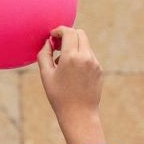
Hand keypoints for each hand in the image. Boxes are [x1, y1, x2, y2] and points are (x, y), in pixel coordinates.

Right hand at [37, 27, 104, 143]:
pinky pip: (89, 55)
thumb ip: (44, 54)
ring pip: (85, 44)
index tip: (51, 35)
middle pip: (80, 33)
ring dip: (73, 46)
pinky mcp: (99, 69)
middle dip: (68, 35)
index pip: (69, 32)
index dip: (59, 30)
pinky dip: (79, 56)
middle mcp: (86, 57)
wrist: (79, 113)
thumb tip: (47, 43)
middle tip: (57, 45)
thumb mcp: (45, 74)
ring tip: (62, 62)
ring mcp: (95, 63)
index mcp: (71, 57)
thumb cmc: (58, 95)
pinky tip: (71, 71)